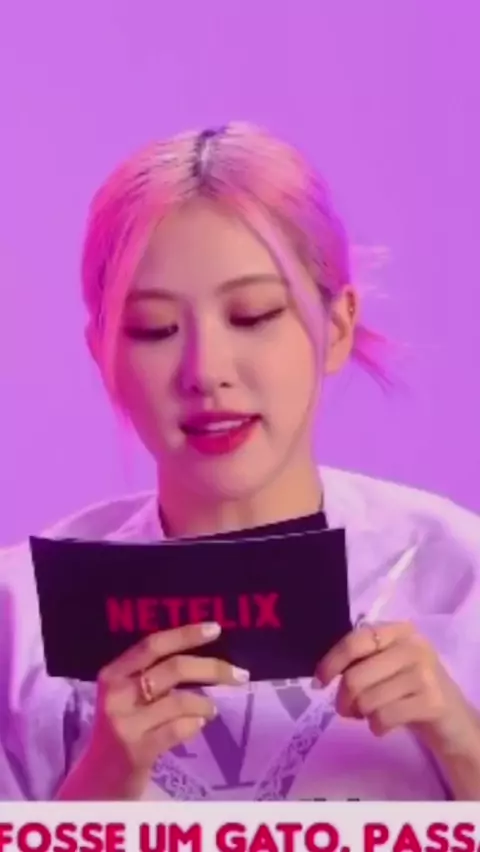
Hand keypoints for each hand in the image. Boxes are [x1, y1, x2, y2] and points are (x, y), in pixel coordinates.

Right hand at [57, 621, 248, 799]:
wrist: (98, 781)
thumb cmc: (122, 729)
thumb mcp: (127, 695)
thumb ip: (154, 674)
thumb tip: (203, 656)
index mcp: (113, 673)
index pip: (153, 644)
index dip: (186, 633)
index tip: (216, 628)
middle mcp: (116, 694)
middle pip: (173, 669)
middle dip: (212, 668)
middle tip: (240, 674)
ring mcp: (125, 724)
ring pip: (180, 700)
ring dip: (205, 703)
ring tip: (211, 709)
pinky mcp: (137, 751)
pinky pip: (179, 729)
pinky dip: (195, 724)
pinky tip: (198, 724)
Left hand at [315, 621, 479, 760]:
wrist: (451, 717)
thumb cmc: (409, 688)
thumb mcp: (387, 665)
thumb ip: (361, 661)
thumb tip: (323, 674)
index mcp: (398, 631)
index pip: (356, 641)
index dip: (332, 661)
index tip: (319, 681)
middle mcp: (413, 646)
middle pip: (356, 677)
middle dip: (344, 699)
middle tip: (347, 709)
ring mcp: (424, 673)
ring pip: (368, 700)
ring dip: (362, 715)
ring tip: (371, 714)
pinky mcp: (432, 701)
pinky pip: (384, 718)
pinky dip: (377, 727)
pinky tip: (385, 725)